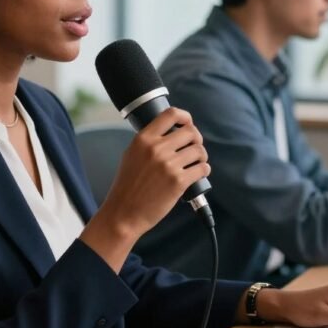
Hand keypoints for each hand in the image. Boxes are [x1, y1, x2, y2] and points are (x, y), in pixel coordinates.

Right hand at [80, 108, 208, 271]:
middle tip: (194, 148)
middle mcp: (157, 149)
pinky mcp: (178, 182)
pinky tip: (199, 173)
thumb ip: (148, 142)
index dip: (185, 117)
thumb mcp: (131, 155)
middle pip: (191, 132)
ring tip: (197, 162)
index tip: (188, 123)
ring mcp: (168, 165)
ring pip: (199, 150)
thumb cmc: (127, 187)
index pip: (171, 114)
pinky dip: (204, 170)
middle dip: (196, 140)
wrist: (124, 213)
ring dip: (201, 156)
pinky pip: (202, 168)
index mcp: (143, 139)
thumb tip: (169, 132)